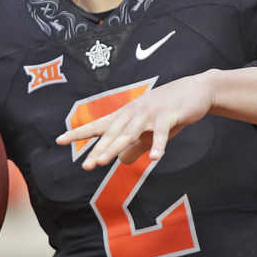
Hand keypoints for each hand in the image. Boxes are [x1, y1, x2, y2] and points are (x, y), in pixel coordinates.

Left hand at [56, 74, 214, 169]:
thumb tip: (122, 161)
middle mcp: (134, 113)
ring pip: (131, 133)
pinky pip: (161, 132)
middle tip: (87, 166)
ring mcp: (150, 113)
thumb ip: (136, 145)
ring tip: (104, 162)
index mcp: (126, 115)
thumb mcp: (150, 130)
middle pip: (113, 133)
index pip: (99, 126)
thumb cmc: (170, 111)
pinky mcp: (168, 116)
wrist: (196, 90)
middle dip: (99, 149)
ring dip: (117, 147)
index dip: (79, 133)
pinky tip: (155, 158)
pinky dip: (158, 144)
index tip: (59, 140)